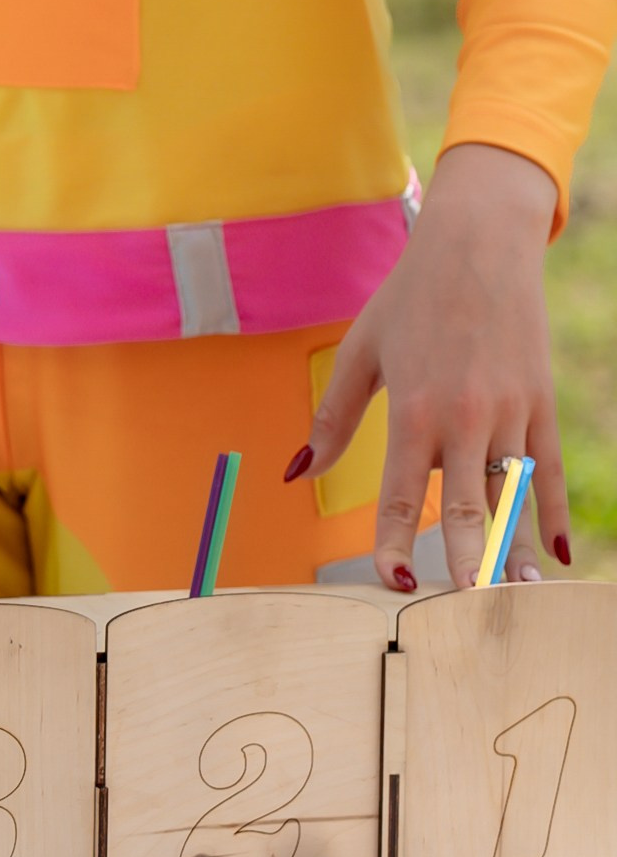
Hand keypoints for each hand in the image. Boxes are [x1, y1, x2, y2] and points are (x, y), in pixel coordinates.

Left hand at [298, 143, 568, 592]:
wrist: (478, 244)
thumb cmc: (409, 298)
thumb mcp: (361, 351)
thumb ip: (334, 418)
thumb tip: (298, 472)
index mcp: (414, 408)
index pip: (402, 495)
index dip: (397, 544)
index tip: (393, 585)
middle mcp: (465, 418)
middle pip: (465, 508)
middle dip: (463, 563)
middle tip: (462, 612)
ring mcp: (510, 412)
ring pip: (511, 496)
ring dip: (513, 551)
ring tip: (517, 601)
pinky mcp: (542, 402)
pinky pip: (548, 470)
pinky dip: (552, 514)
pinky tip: (557, 557)